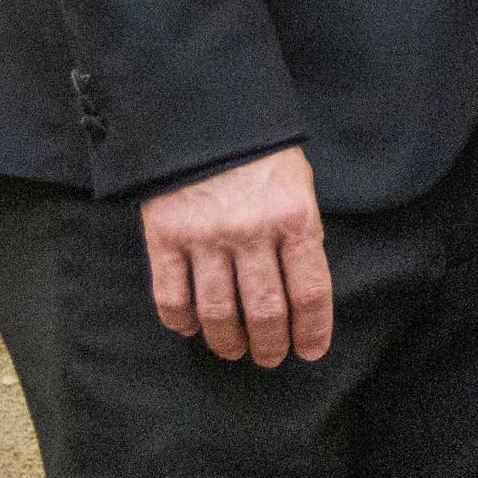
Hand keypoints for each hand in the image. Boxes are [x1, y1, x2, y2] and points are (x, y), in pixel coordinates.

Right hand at [140, 146, 332, 366]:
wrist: (203, 118)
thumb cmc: (261, 156)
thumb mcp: (298, 187)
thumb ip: (301, 234)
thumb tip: (303, 292)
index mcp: (294, 217)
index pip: (310, 291)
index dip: (312, 329)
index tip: (310, 352)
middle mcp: (251, 232)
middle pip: (265, 310)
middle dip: (271, 344)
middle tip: (270, 359)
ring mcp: (205, 237)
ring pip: (218, 312)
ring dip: (228, 342)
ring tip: (235, 351)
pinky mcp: (164, 237)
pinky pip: (171, 296)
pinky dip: (182, 322)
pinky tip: (192, 330)